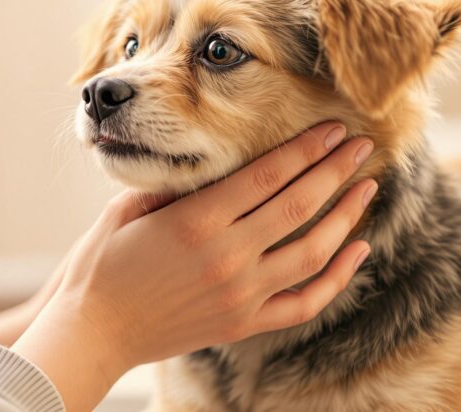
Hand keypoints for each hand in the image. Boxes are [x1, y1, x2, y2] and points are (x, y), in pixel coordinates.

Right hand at [12, 122, 374, 410]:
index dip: (306, 148)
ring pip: (314, 251)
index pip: (268, 174)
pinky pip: (306, 302)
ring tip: (368, 189)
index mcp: (196, 220)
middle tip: (363, 146)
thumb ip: (170, 185)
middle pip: (299, 204)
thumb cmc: (100, 266)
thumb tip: (206, 164)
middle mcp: (227, 255)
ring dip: (347, 216)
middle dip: (337, 170)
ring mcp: (241, 294)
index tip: (332, 129)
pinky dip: (339, 278)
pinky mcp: (244, 323)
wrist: (93, 331)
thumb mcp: (126, 210)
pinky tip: (358, 252)